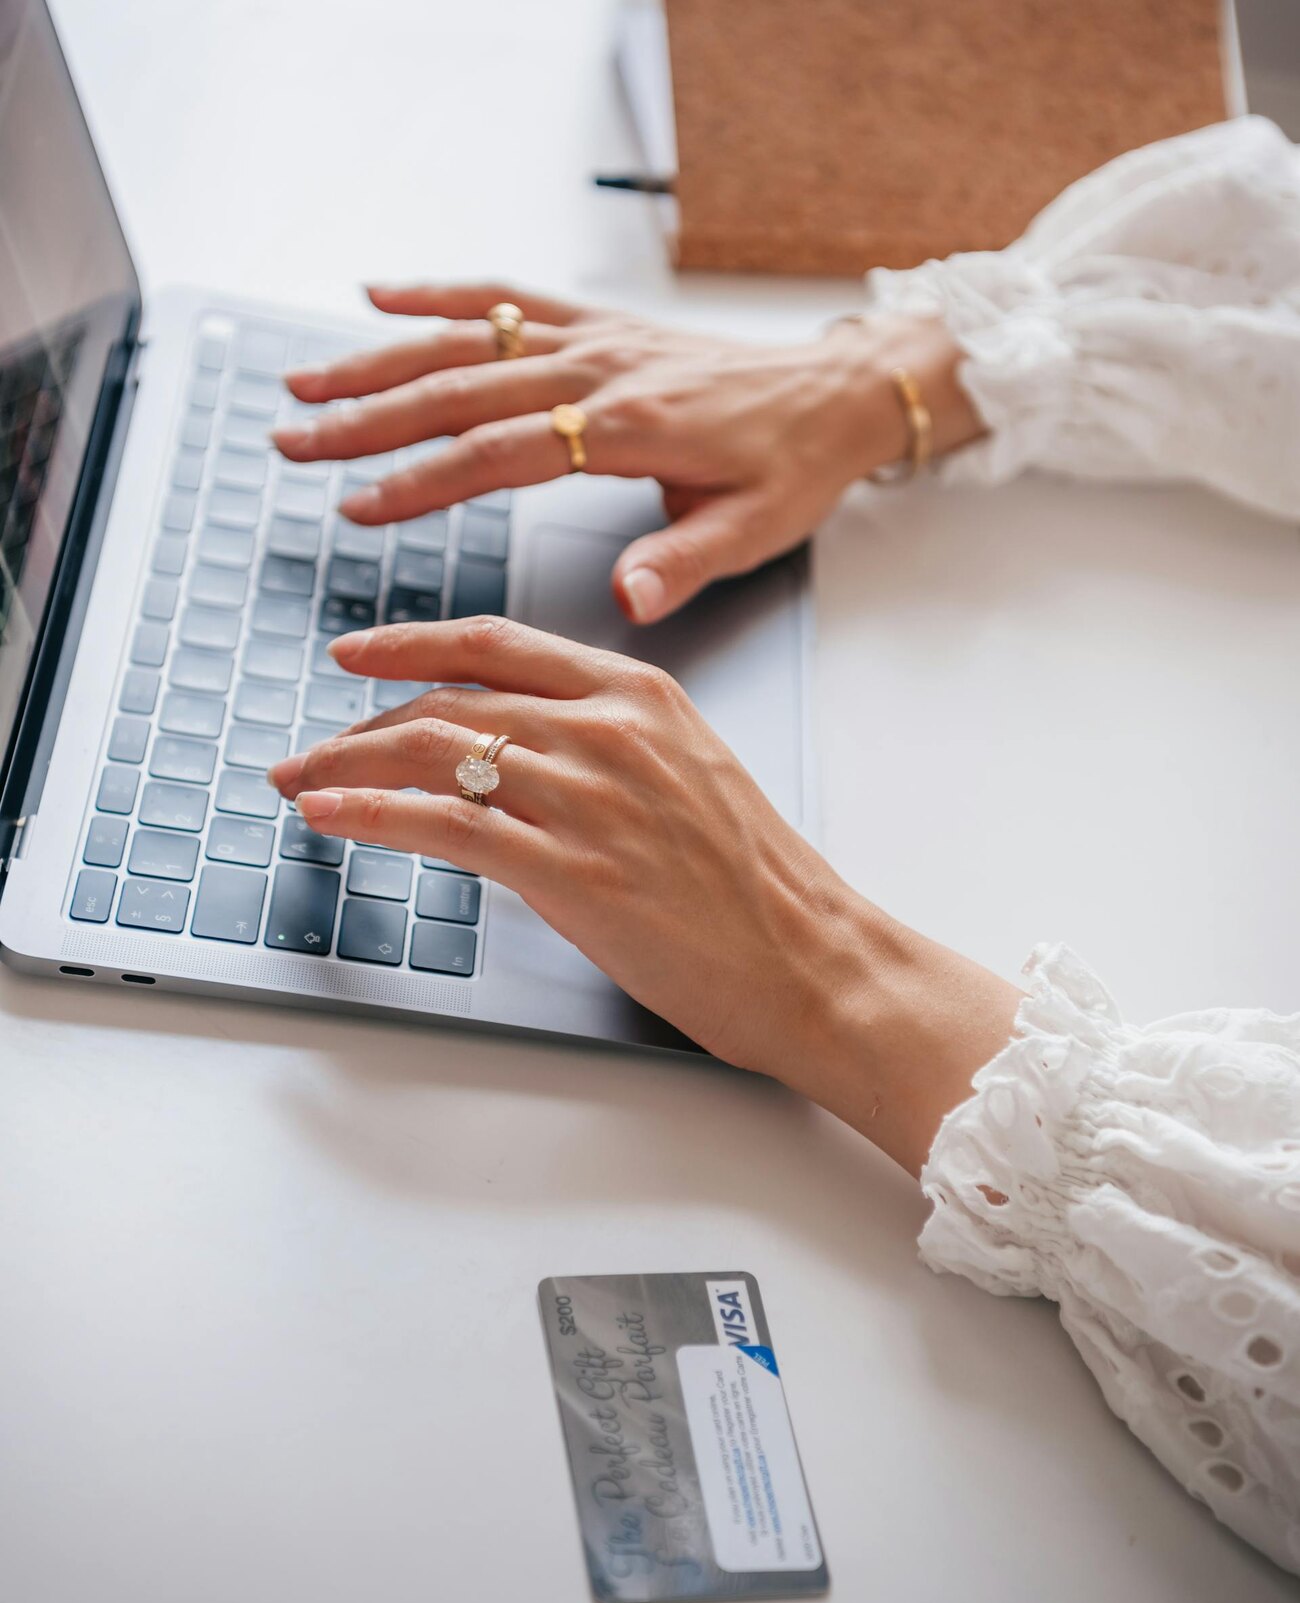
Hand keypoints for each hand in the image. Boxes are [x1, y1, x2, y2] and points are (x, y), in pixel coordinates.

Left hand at [267, 618, 1016, 1173]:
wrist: (814, 958)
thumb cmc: (757, 883)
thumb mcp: (687, 773)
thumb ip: (606, 743)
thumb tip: (515, 751)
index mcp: (640, 695)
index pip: (498, 645)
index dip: (412, 644)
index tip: (359, 654)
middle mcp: (609, 730)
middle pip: (450, 701)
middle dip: (362, 723)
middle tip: (314, 751)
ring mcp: (591, 797)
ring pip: (435, 755)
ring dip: (349, 768)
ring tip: (304, 784)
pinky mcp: (573, 871)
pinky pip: (446, 825)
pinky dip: (373, 815)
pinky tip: (332, 817)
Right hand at [275, 283, 980, 624]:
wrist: (835, 392)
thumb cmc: (791, 469)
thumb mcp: (752, 531)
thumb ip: (683, 564)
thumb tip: (627, 600)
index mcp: (627, 429)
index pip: (500, 454)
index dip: (423, 481)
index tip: (358, 508)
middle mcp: (597, 370)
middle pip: (460, 387)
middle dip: (367, 416)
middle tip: (293, 438)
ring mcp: (592, 336)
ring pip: (467, 339)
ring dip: (379, 358)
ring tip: (305, 380)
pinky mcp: (597, 320)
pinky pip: (506, 295)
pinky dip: (440, 292)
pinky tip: (378, 294)